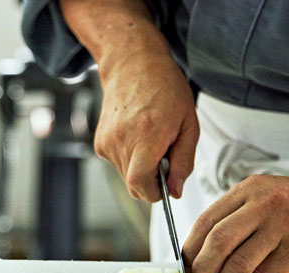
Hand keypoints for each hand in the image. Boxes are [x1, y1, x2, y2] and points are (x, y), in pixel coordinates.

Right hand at [95, 48, 197, 199]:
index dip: (155, 193)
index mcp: (147, 135)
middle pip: (134, 185)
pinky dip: (130, 158)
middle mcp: (122, 140)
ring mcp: (107, 142)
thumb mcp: (189, 124)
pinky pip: (118, 165)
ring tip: (150, 141)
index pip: (141, 185)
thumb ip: (184, 161)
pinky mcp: (99, 143)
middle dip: (152, 180)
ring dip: (141, 168)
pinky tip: (137, 136)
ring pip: (126, 177)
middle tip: (163, 156)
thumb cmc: (164, 87)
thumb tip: (175, 189)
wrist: (132, 64)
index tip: (166, 187)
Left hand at [182, 173, 288, 272]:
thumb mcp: (265, 199)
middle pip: (219, 242)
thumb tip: (201, 256)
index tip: (185, 270)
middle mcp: (263, 204)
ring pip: (239, 264)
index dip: (191, 250)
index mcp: (249, 190)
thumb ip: (237, 219)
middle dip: (202, 271)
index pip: (207, 221)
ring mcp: (282, 226)